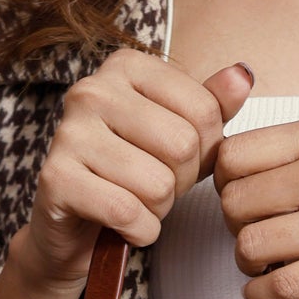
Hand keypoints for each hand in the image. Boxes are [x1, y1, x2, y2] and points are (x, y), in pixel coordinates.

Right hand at [13, 47, 255, 294]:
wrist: (75, 229)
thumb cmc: (132, 176)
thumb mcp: (178, 136)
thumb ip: (210, 106)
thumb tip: (242, 75)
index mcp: (125, 67)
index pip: (204, 110)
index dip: (206, 152)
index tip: (178, 161)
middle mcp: (92, 90)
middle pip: (183, 145)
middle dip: (181, 182)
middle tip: (155, 186)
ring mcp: (68, 132)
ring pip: (158, 184)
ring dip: (158, 210)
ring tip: (135, 202)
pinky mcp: (56, 178)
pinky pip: (128, 213)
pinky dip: (138, 231)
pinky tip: (122, 224)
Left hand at [213, 118, 298, 298]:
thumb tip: (237, 177)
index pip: (233, 156)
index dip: (226, 186)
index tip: (246, 203)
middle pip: (232, 203)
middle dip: (237, 229)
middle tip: (264, 240)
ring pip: (249, 246)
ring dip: (251, 266)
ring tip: (275, 267)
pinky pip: (278, 287)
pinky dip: (264, 297)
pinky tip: (277, 294)